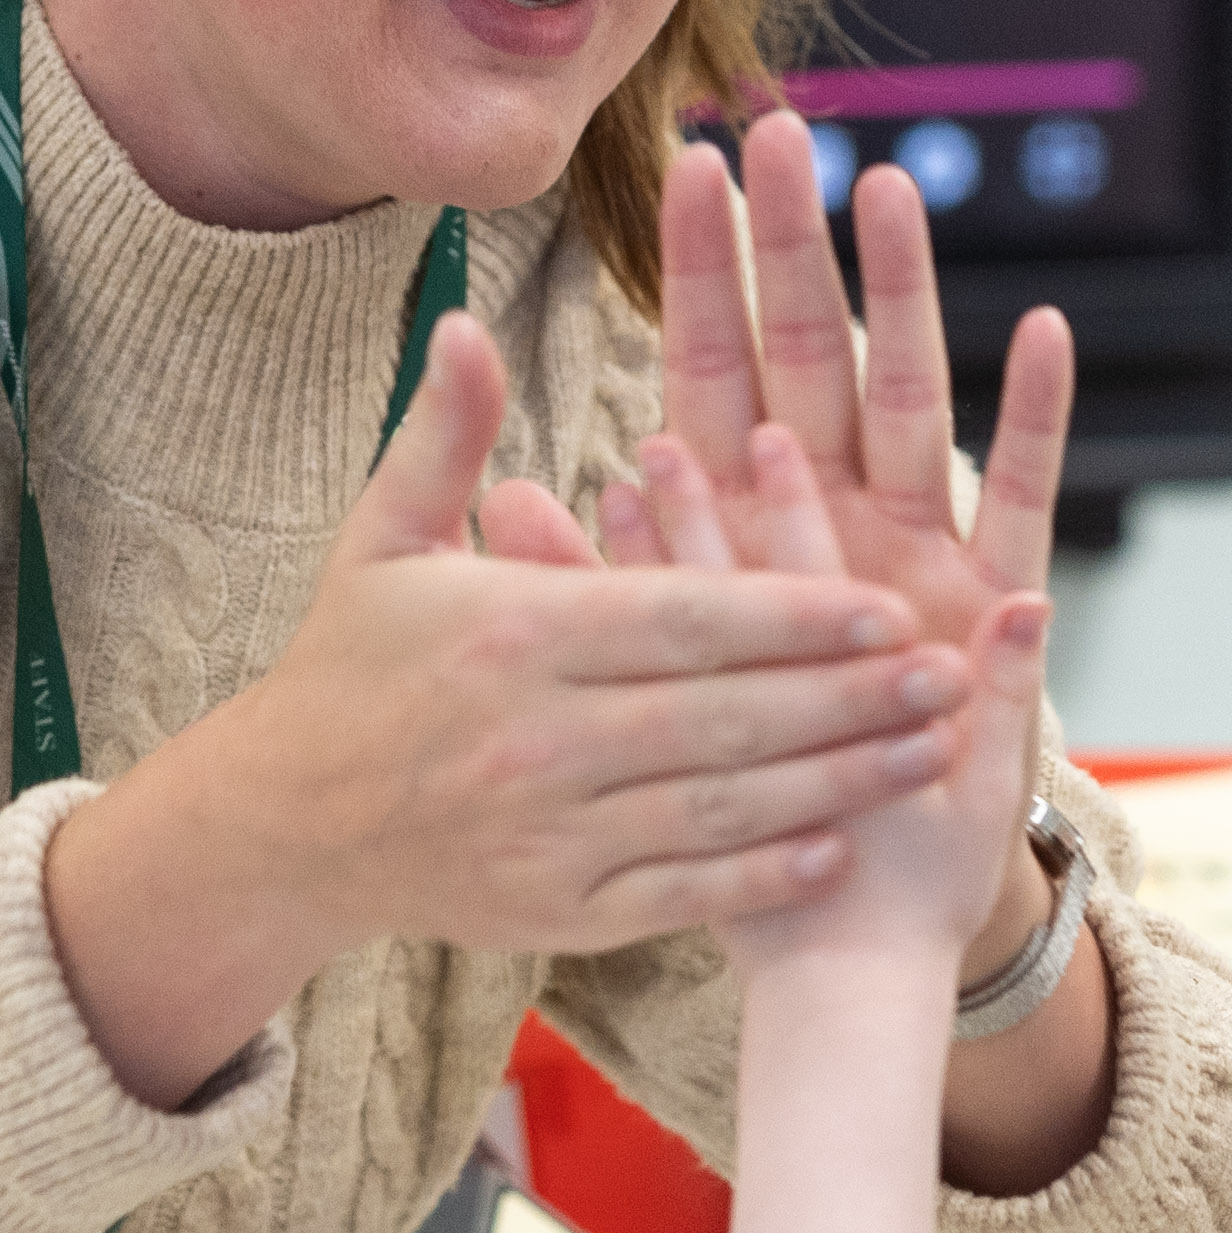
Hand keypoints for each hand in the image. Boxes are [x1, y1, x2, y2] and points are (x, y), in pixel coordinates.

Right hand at [44, 315, 966, 1103]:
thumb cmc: (350, 664)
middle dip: (848, 698)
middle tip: (947, 674)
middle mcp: (539, 741)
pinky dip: (762, 877)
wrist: (284, 826)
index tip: (886, 602)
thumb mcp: (383, 536)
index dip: (793, 614)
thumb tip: (467, 319)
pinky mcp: (557, 913)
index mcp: (513, 636)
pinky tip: (839, 847)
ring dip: (836, 784)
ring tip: (928, 752)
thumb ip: (445, 432)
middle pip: (726, 717)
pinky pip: (682, 896)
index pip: (682, 619)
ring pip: (722, 811)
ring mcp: (550, 836)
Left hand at [645, 114, 1079, 975]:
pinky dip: (1028, 420)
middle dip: (794, 245)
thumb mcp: (645, 687)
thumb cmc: (738, 786)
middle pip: (813, 353)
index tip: (682, 165)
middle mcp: (837, 514)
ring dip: (903, 295)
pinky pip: (1013, 499)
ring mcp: (916, 549)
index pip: (716, 369)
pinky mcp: (988, 607)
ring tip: (892, 194)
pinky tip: (1043, 335)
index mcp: (752, 522)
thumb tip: (499, 496)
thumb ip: (580, 588)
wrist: (842, 909)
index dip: (702, 273)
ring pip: (907, 394)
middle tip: (780, 132)